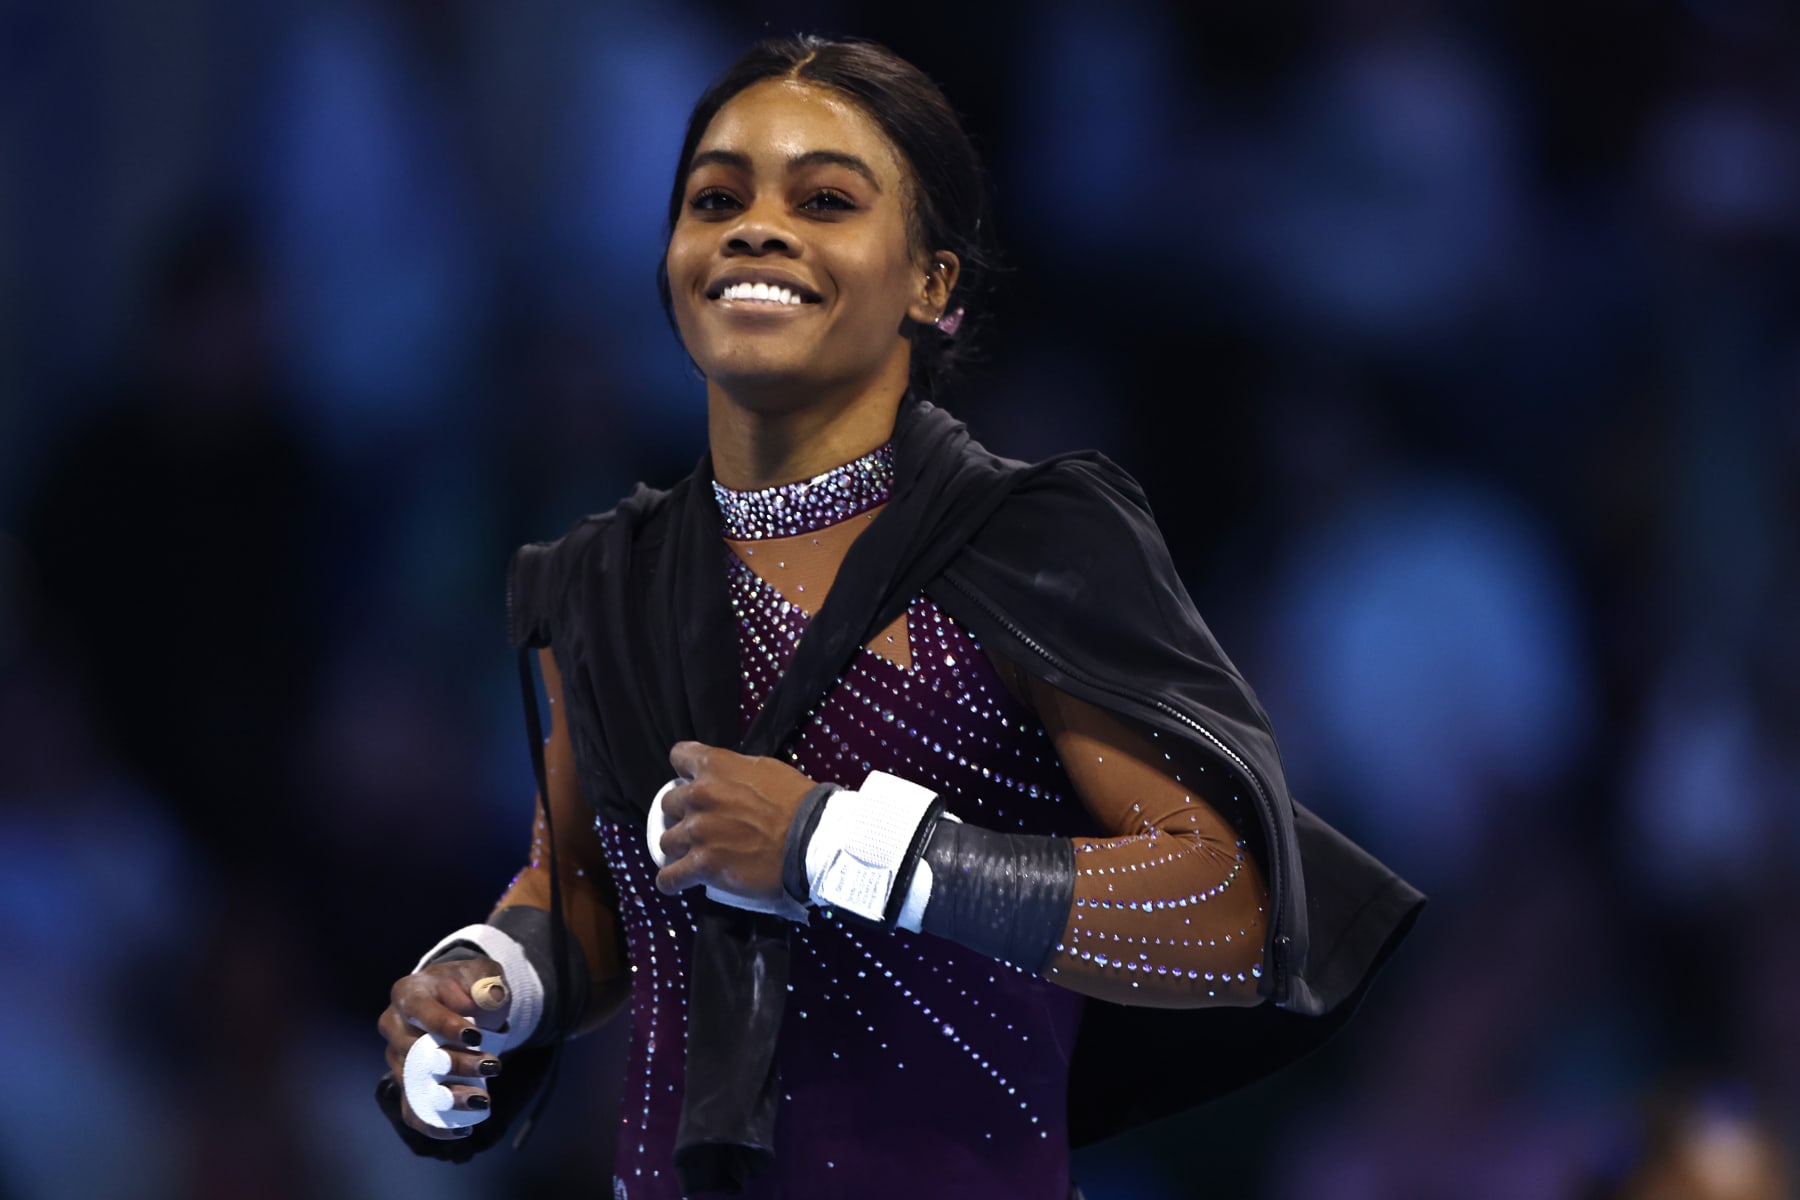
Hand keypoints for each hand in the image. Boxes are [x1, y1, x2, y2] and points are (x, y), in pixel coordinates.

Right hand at [377, 957, 508, 1138]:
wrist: (457, 1001)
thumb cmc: (469, 986)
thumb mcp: (483, 976)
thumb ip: (489, 984)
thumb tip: (492, 997)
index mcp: (408, 993)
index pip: (419, 1010)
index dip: (445, 1025)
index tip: (476, 1037)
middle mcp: (393, 1025)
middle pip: (417, 1050)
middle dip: (457, 1062)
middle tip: (494, 1065)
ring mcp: (396, 1057)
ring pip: (415, 1083)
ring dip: (449, 1096)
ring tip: (482, 1100)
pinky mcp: (405, 1083)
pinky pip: (411, 1109)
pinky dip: (432, 1124)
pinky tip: (461, 1130)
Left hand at [655, 741, 815, 903]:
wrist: (813, 840)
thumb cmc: (798, 803)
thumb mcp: (766, 769)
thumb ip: (736, 771)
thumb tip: (726, 780)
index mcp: (716, 766)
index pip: (679, 756)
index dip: (685, 771)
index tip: (692, 782)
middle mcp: (699, 795)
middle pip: (669, 803)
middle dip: (683, 814)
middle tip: (702, 825)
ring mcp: (697, 832)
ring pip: (666, 841)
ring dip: (680, 847)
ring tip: (695, 855)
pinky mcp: (702, 865)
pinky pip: (668, 877)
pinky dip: (671, 880)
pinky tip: (679, 881)